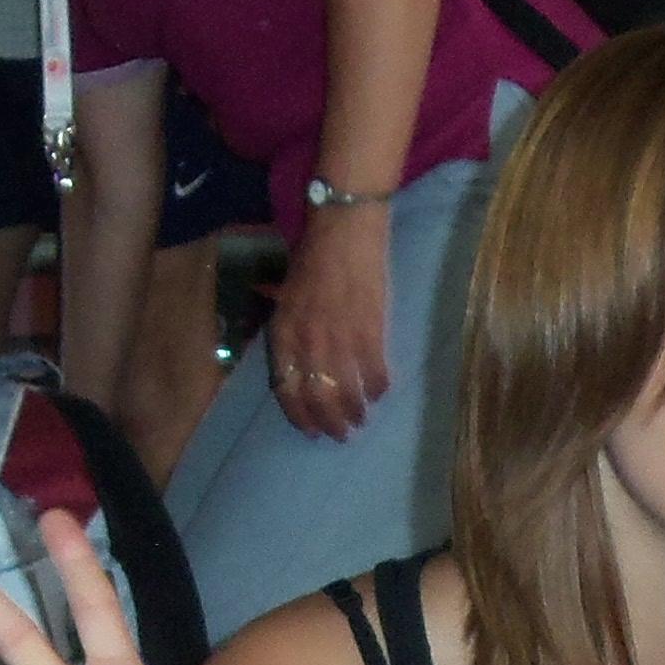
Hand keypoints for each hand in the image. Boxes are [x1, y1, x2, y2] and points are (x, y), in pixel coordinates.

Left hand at [266, 204, 392, 443]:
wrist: (344, 230)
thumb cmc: (313, 258)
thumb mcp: (286, 295)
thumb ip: (287, 329)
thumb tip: (291, 361)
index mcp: (284, 333)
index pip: (286, 388)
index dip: (299, 415)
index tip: (310, 430)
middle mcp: (307, 342)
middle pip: (316, 398)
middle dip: (330, 423)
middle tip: (341, 434)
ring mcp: (339, 339)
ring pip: (345, 392)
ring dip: (355, 411)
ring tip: (362, 419)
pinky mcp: (370, 331)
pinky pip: (374, 372)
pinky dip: (378, 387)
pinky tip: (381, 393)